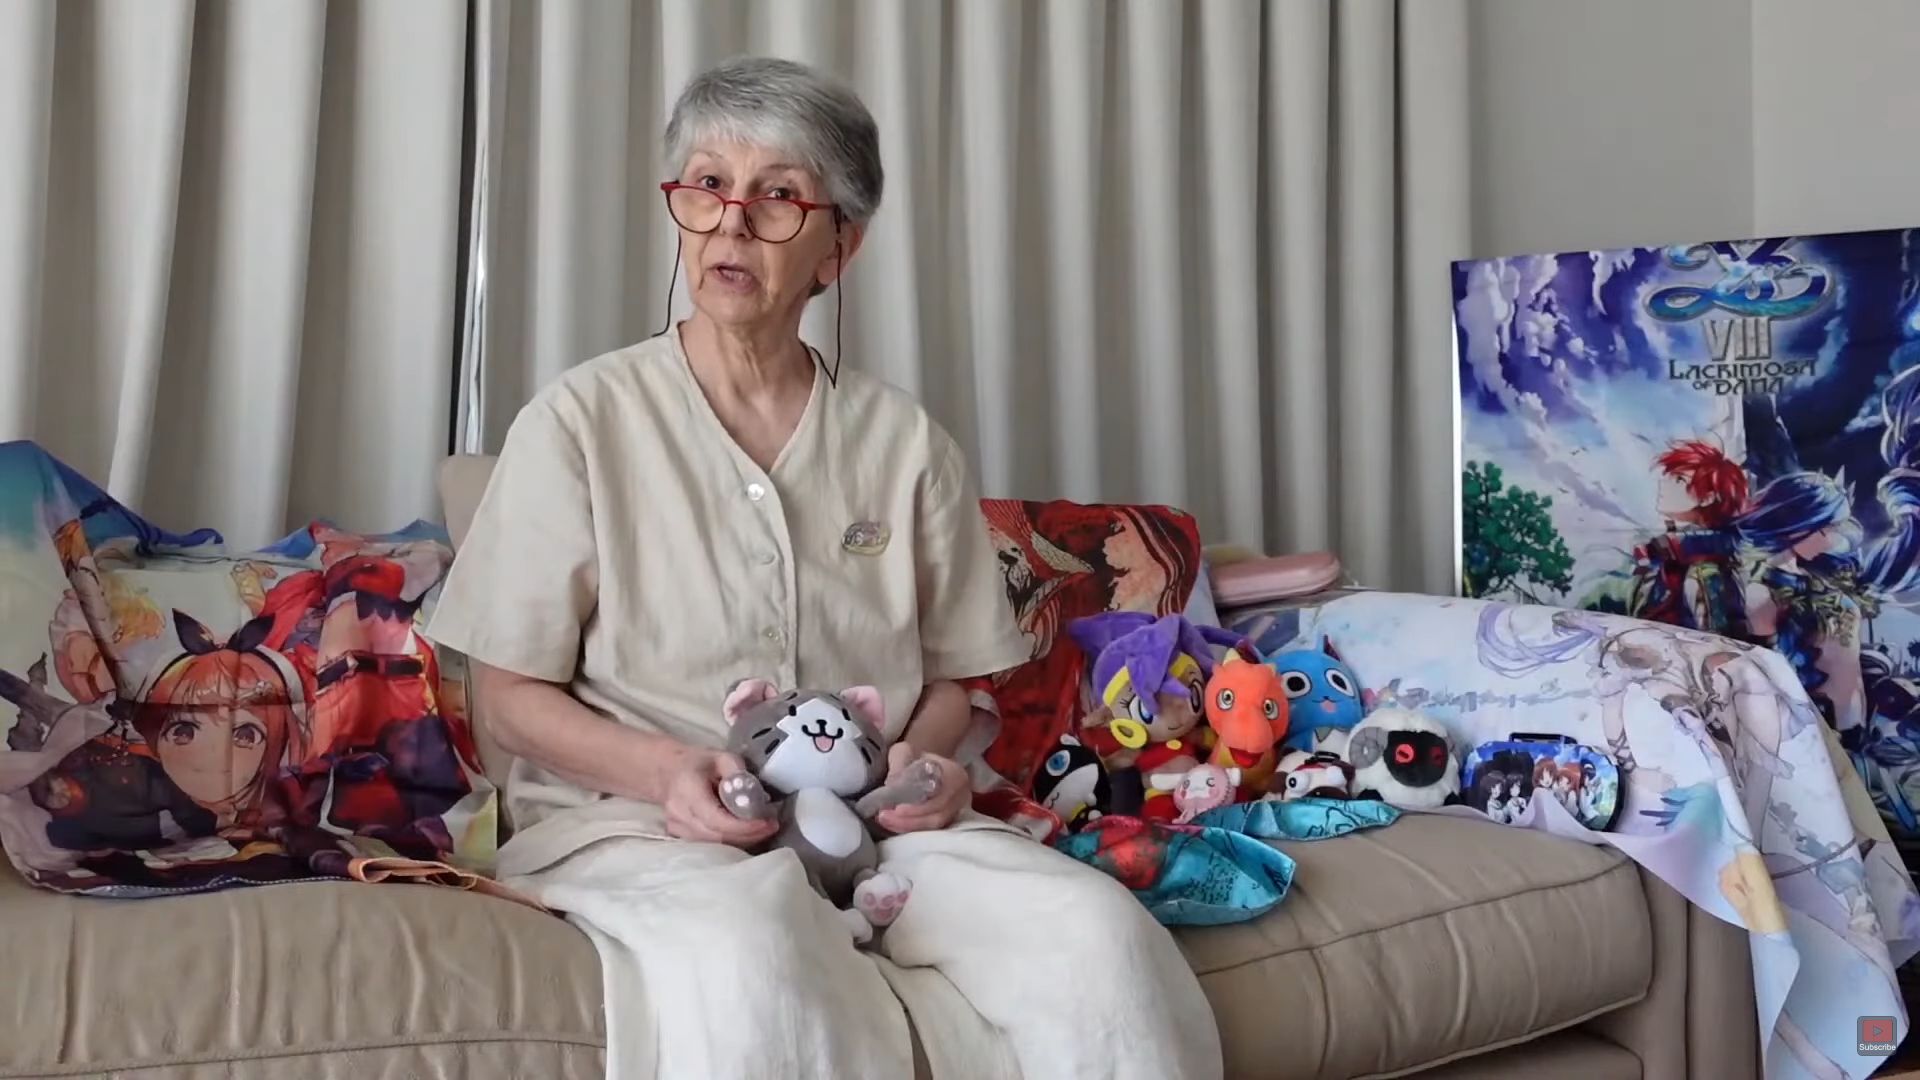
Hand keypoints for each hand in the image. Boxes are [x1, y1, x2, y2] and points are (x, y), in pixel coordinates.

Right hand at [663, 749, 779, 847]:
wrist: (666, 772)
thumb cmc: (696, 763)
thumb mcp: (720, 757)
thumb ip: (737, 772)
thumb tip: (756, 794)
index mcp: (687, 792)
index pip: (716, 819)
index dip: (743, 826)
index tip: (767, 823)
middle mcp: (679, 814)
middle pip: (717, 836)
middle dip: (749, 835)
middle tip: (772, 826)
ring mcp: (676, 829)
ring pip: (714, 844)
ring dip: (742, 840)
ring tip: (763, 828)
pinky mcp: (680, 837)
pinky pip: (709, 844)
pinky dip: (730, 840)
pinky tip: (746, 832)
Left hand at [876, 743, 969, 833]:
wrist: (923, 762)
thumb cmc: (914, 756)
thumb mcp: (904, 751)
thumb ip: (899, 764)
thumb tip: (892, 785)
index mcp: (955, 774)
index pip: (941, 795)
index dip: (920, 807)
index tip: (897, 808)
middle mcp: (960, 795)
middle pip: (937, 816)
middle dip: (909, 820)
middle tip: (884, 816)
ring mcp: (956, 810)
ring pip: (933, 825)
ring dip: (907, 826)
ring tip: (885, 820)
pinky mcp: (947, 820)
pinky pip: (930, 830)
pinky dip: (910, 828)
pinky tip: (893, 824)